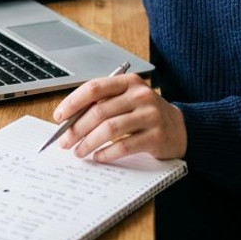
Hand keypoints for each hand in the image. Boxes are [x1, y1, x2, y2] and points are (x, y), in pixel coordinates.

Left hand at [54, 74, 185, 162]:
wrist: (181, 128)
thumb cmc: (145, 115)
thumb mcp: (127, 101)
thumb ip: (103, 105)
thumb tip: (69, 121)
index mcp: (129, 82)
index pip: (94, 88)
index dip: (73, 102)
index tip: (59, 117)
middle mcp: (140, 95)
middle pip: (99, 111)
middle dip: (77, 128)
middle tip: (65, 141)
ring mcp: (150, 115)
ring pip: (110, 129)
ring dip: (89, 142)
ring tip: (79, 152)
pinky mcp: (156, 136)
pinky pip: (125, 146)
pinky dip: (107, 153)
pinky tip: (98, 157)